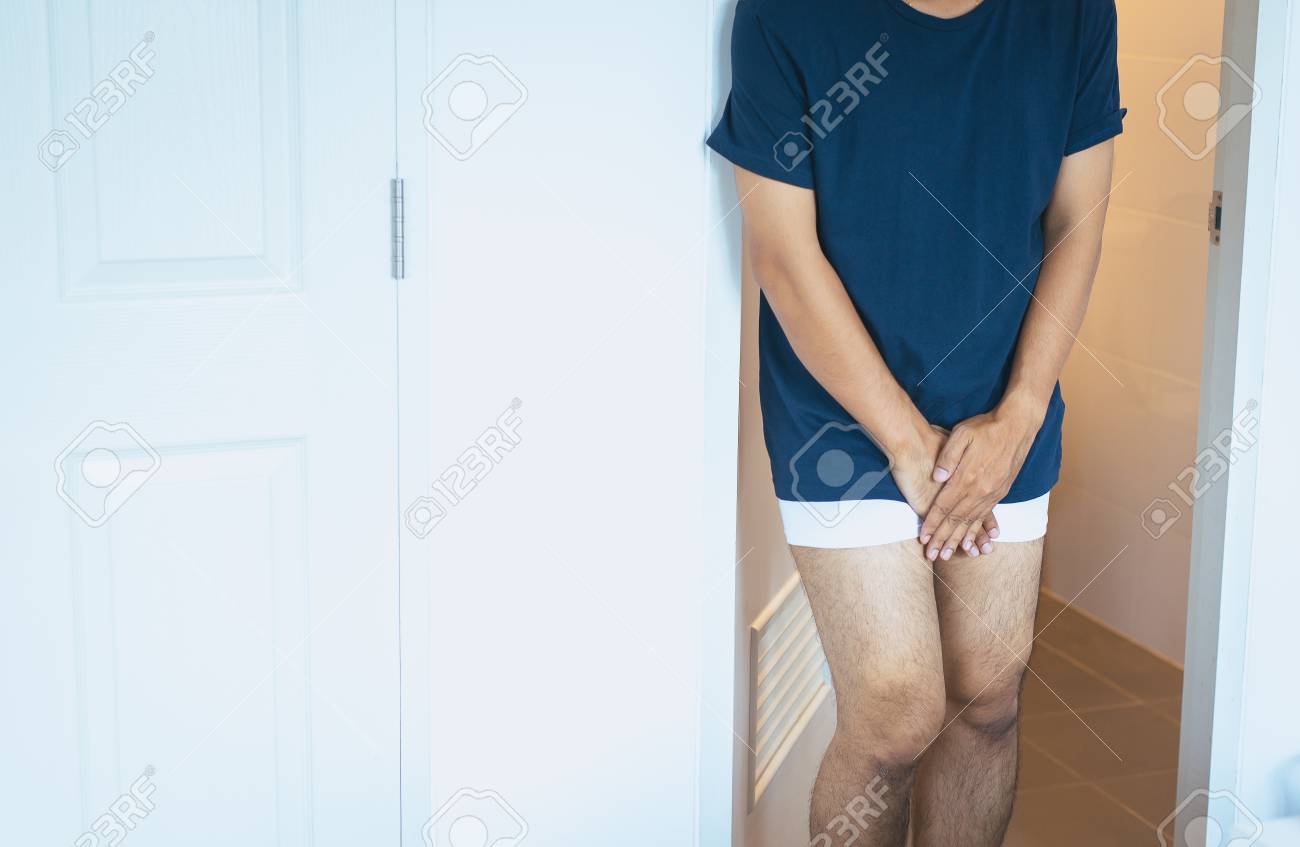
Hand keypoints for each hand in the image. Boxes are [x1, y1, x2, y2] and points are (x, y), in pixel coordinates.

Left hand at [919, 397, 1045, 561]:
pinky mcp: (1000, 492)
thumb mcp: (961, 435)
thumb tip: (936, 476)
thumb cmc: (985, 427)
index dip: (932, 523)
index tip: (922, 538)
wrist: (1017, 426)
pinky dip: (976, 532)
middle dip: (943, 539)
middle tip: (932, 555)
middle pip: (957, 520)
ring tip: (949, 555)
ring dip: (959, 540)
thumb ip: (948, 456)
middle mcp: (980, 490)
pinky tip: (972, 541)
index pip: (944, 506)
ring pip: (971, 522)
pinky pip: (985, 518)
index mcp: (967, 478)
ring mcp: (992, 493)